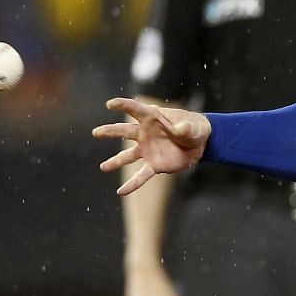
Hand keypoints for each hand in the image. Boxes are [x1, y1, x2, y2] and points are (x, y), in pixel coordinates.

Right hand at [95, 97, 212, 194]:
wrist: (200, 143)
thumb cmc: (193, 128)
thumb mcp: (192, 127)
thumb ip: (185, 128)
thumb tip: (180, 129)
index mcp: (152, 118)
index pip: (135, 109)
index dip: (122, 105)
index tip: (109, 104)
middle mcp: (145, 133)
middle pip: (124, 131)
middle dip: (110, 131)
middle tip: (96, 133)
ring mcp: (148, 150)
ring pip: (128, 156)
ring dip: (116, 162)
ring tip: (104, 167)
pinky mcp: (154, 165)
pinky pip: (141, 175)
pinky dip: (132, 184)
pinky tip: (121, 192)